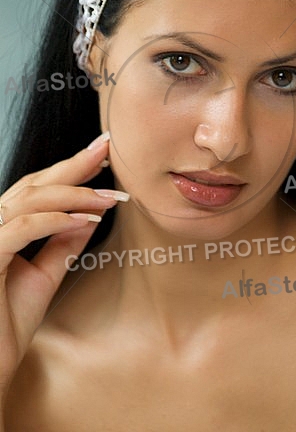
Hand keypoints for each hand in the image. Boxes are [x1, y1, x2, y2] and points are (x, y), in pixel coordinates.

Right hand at [0, 131, 126, 401]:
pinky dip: (56, 219)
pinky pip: (23, 227)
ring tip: (109, 196)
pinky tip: (86, 218)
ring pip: (30, 199)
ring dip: (75, 194)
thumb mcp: (45, 275)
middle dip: (74, 165)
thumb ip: (63, 242)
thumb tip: (90, 214)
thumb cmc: (7, 324)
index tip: (102, 155)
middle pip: (34, 184)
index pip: (37, 189)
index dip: (70, 169)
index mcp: (3, 228)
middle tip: (107, 148)